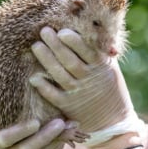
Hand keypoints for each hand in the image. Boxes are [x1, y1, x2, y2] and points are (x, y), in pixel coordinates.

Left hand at [30, 27, 140, 142]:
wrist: (113, 121)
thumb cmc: (110, 89)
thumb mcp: (111, 69)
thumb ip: (101, 52)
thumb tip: (90, 27)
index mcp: (102, 68)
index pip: (87, 51)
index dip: (73, 40)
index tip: (62, 31)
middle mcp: (90, 79)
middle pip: (70, 60)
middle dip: (56, 45)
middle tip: (44, 32)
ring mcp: (79, 93)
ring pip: (60, 74)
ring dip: (46, 60)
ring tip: (36, 46)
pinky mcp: (68, 106)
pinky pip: (53, 95)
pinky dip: (43, 86)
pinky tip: (34, 77)